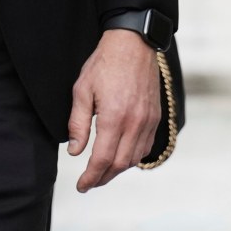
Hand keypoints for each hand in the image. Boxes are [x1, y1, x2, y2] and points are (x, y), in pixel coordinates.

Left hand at [67, 29, 160, 191]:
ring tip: (102, 172)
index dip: (91, 177)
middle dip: (103, 178)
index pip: (102, 160)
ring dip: (118, 170)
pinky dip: (132, 157)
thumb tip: (75, 151)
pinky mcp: (156, 117)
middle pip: (120, 165)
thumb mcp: (82, 90)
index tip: (81, 186)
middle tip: (89, 182)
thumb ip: (78, 124)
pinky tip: (120, 156)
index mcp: (114, 117)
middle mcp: (135, 123)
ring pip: (135, 158)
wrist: (134, 44)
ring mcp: (148, 121)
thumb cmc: (105, 64)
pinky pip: (145, 146)